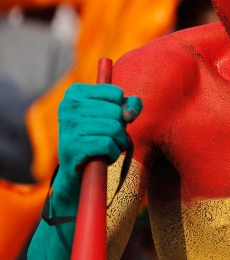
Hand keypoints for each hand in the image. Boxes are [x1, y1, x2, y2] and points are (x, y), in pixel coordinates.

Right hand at [55, 83, 142, 197]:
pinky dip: (113, 153)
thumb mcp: (115, 114)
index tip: (109, 119)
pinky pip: (108, 145)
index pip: (116, 93)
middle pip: (116, 112)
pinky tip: (103, 156)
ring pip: (115, 128)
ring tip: (106, 147)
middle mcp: (68, 105)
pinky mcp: (72, 145)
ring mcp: (68, 125)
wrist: (76, 168)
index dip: (121, 109)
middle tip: (106, 137)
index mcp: (75, 91)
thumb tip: (129, 114)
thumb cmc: (98, 136)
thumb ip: (131, 104)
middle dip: (120, 128)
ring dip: (118, 142)